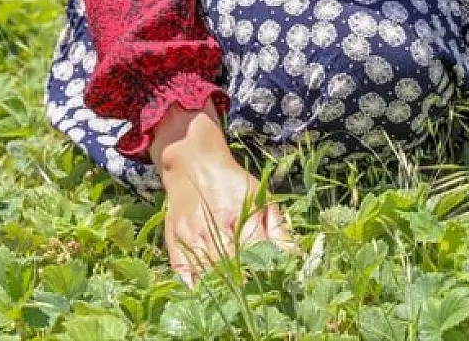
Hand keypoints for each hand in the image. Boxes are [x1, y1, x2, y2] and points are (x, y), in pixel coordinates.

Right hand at [151, 104, 297, 286]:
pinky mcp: (174, 237)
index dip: (262, 272)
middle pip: (229, 266)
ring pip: (206, 270)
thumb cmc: (232, 183)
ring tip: (230, 306)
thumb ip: (277, 227)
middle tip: (251, 304)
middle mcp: (214, 226)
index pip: (253, 252)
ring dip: (218, 290)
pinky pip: (181, 267)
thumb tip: (294, 256)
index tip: (270, 289)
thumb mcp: (260, 196)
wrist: (194, 162)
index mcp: (238, 215)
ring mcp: (191, 233)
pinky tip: (201, 297)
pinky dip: (191, 284)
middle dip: (241, 286)